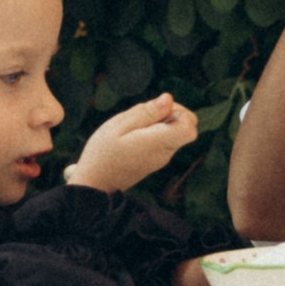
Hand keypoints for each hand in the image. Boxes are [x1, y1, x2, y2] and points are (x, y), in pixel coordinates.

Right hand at [66, 93, 199, 192]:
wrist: (94, 186)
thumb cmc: (102, 154)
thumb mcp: (119, 125)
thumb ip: (146, 112)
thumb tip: (169, 99)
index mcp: (158, 143)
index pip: (190, 126)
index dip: (180, 111)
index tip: (159, 108)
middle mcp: (165, 153)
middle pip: (185, 127)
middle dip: (171, 113)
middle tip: (144, 114)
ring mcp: (161, 159)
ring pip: (174, 133)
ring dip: (159, 122)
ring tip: (133, 125)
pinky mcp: (154, 162)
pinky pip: (163, 141)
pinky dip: (153, 132)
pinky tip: (132, 135)